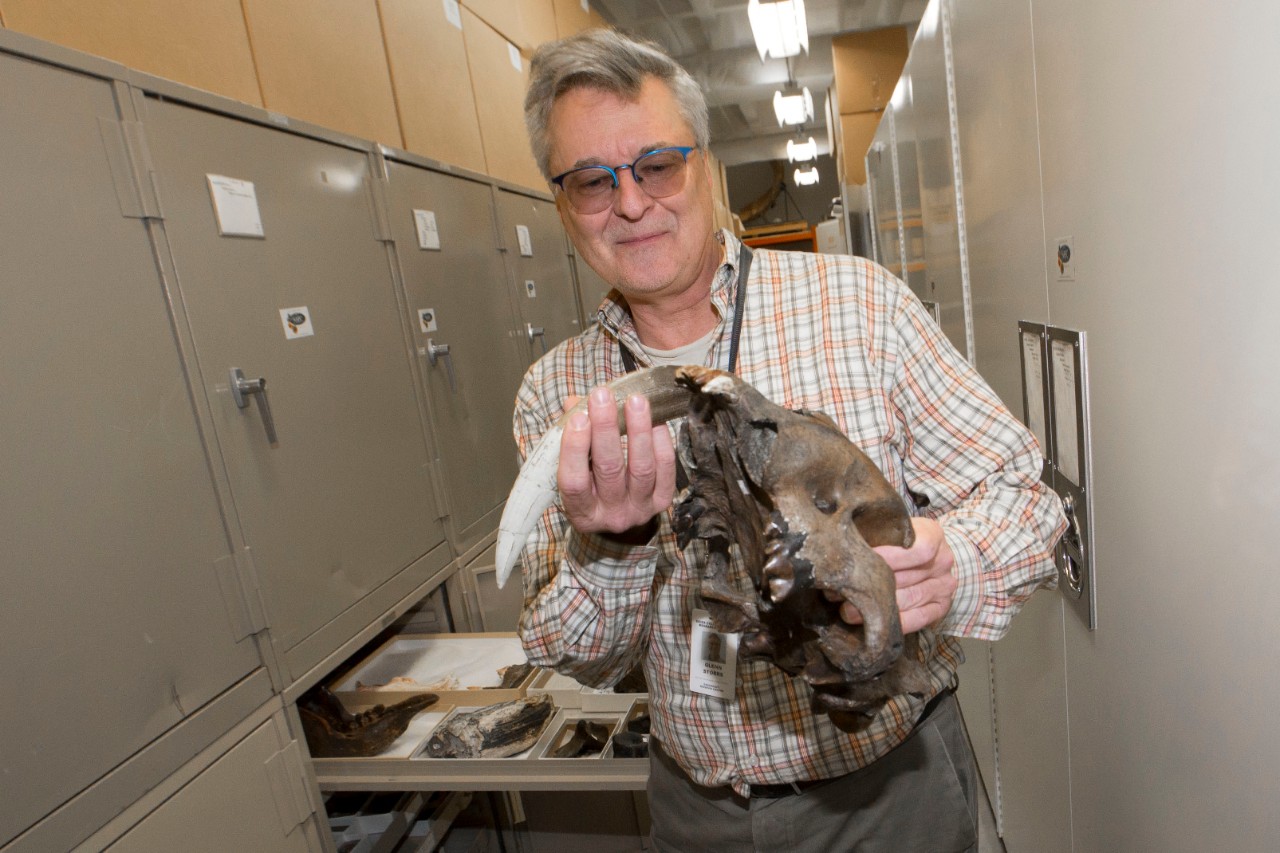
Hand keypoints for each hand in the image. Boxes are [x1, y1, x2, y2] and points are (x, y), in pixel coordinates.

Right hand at [557, 386, 677, 535]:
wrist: (620, 514)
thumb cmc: (591, 486)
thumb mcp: (574, 468)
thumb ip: (572, 438)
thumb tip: (576, 403)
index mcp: (582, 512)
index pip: (574, 482)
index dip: (575, 449)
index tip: (578, 418)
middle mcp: (611, 515)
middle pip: (609, 469)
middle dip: (606, 428)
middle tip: (602, 396)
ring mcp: (640, 509)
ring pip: (642, 468)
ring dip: (638, 430)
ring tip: (635, 401)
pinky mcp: (662, 500)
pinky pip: (665, 468)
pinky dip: (661, 441)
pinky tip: (655, 418)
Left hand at [834, 517, 957, 633]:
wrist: (931, 555)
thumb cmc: (900, 540)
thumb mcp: (893, 528)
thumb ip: (876, 535)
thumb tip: (842, 547)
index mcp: (933, 535)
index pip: (918, 549)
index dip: (889, 556)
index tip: (861, 561)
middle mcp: (943, 561)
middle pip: (907, 577)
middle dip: (872, 586)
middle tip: (841, 592)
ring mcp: (944, 586)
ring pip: (910, 598)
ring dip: (879, 607)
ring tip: (848, 611)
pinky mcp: (941, 607)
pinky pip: (919, 618)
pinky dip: (896, 622)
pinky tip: (875, 624)